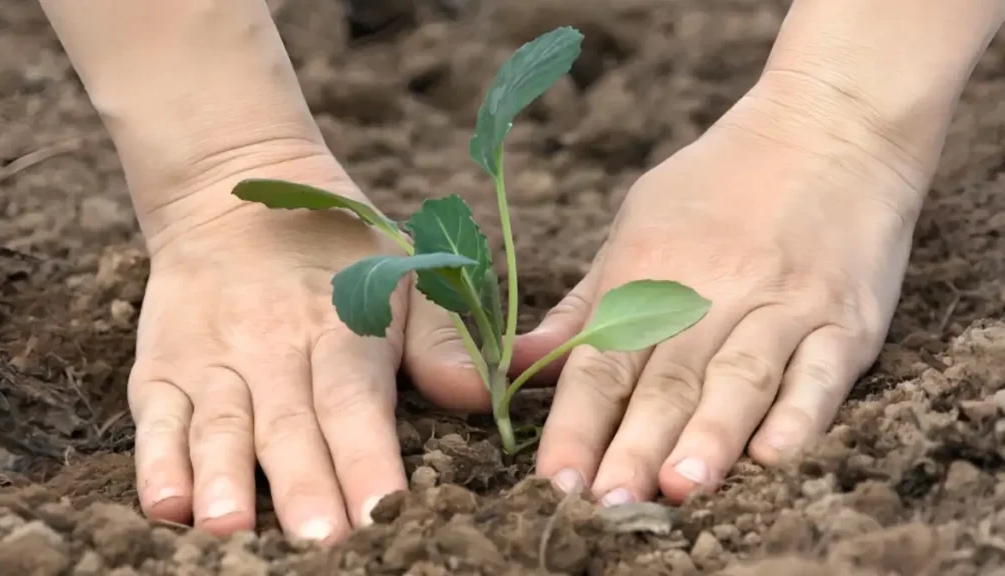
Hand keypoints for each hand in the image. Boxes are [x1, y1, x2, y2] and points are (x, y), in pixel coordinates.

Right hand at [127, 151, 485, 540]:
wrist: (233, 193)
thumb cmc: (339, 249)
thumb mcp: (404, 272)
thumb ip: (442, 339)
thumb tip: (481, 396)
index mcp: (340, 326)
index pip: (354, 399)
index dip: (367, 456)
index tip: (385, 509)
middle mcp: (272, 346)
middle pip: (289, 425)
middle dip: (304, 488)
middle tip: (321, 543)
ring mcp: (213, 358)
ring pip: (220, 426)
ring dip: (225, 481)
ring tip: (232, 530)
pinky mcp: (163, 367)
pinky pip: (157, 417)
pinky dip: (156, 461)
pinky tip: (166, 505)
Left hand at [513, 75, 929, 504]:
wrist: (827, 124)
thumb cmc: (718, 182)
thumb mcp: (635, 224)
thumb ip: (584, 304)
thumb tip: (518, 360)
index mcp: (648, 273)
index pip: (603, 362)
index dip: (577, 424)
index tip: (554, 478)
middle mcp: (712, 294)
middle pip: (666, 382)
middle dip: (634, 447)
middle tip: (609, 504)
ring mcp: (781, 306)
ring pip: (739, 380)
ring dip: (709, 436)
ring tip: (680, 488)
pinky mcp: (845, 318)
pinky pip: (820, 372)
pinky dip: (799, 415)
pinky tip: (775, 456)